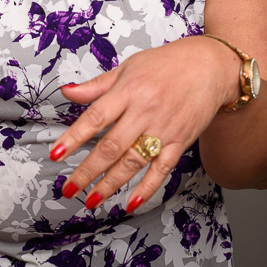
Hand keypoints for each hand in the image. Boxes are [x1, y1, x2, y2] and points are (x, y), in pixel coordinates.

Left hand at [50, 36, 239, 212]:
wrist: (211, 67)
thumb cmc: (167, 64)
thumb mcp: (129, 67)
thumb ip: (97, 85)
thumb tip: (68, 92)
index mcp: (129, 91)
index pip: (95, 117)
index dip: (74, 137)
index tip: (56, 153)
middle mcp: (145, 111)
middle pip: (111, 146)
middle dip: (87, 170)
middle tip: (69, 187)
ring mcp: (164, 129)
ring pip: (133, 162)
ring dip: (110, 184)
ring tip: (91, 199)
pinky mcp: (180, 142)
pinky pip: (162, 170)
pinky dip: (147, 188)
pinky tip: (131, 202)